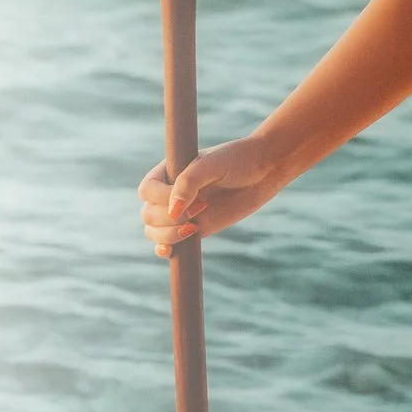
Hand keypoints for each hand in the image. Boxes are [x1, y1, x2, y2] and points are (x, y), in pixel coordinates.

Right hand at [138, 136, 280, 255]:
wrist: (263, 171)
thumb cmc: (238, 160)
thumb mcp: (213, 164)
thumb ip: (190, 182)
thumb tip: (172, 211)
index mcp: (169, 172)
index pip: (147, 190)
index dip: (162, 198)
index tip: (193, 198)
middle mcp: (170, 193)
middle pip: (148, 214)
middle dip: (168, 219)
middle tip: (201, 208)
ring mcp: (181, 212)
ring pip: (154, 231)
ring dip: (168, 235)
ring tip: (195, 227)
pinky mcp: (194, 228)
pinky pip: (168, 243)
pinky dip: (164, 248)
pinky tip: (169, 251)